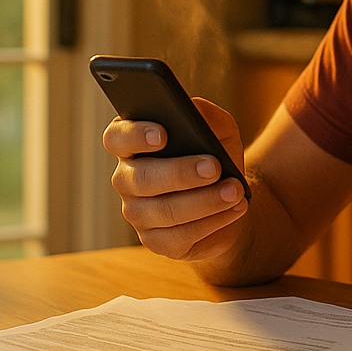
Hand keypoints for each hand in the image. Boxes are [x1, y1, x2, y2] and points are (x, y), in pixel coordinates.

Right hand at [104, 98, 249, 261]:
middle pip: (143, 178)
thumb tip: (195, 109)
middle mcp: (127, 178)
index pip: (116, 138)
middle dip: (181, 173)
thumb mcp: (221, 131)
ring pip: (164, 211)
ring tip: (235, 191)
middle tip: (215, 167)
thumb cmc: (216, 155)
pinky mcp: (156, 241)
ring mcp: (138, 213)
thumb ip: (209, 115)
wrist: (231, 197)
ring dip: (205, 201)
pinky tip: (233, 209)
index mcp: (132, 144)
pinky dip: (212, 223)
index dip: (134, 136)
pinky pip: (179, 236)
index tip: (162, 135)